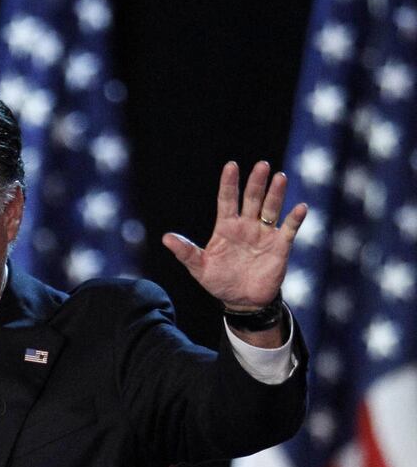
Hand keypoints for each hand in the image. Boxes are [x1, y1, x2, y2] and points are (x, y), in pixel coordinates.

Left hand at [162, 160, 307, 310]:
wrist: (241, 301)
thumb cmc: (218, 281)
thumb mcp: (199, 267)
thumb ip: (185, 251)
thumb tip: (166, 238)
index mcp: (226, 227)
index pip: (227, 199)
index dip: (229, 183)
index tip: (231, 166)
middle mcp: (246, 226)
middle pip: (252, 199)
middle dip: (256, 182)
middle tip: (261, 165)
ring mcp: (264, 234)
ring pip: (270, 209)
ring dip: (276, 194)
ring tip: (280, 177)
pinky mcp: (279, 246)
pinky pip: (289, 229)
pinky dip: (294, 219)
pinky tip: (300, 207)